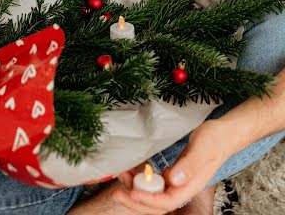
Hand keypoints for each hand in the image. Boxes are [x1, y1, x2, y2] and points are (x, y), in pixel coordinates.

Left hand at [112, 119, 228, 213]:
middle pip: (156, 203)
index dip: (147, 200)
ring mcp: (177, 182)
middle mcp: (182, 188)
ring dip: (136, 189)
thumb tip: (174, 180)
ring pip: (153, 193)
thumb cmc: (214, 141)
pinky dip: (142, 179)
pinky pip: (155, 182)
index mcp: (189, 187)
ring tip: (121, 176)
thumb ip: (189, 166)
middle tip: (116, 191)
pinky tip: (132, 171)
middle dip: (135, 200)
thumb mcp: (202, 150)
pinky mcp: (173, 174)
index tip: (131, 192)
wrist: (222, 134)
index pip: (165, 202)